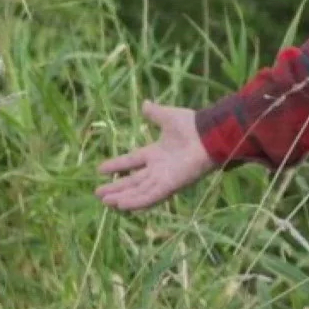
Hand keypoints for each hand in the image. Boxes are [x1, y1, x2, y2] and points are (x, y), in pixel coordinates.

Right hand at [96, 100, 217, 211]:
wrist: (210, 135)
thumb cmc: (192, 126)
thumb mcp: (168, 117)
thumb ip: (155, 113)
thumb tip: (145, 103)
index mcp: (157, 152)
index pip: (132, 161)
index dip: (117, 165)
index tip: (100, 170)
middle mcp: (159, 168)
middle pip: (133, 181)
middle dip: (116, 187)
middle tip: (98, 194)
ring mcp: (164, 178)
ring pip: (139, 191)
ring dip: (123, 197)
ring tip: (105, 202)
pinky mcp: (170, 186)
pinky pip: (150, 196)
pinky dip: (136, 201)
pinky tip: (121, 205)